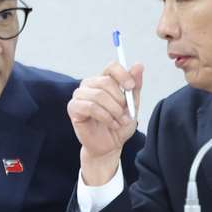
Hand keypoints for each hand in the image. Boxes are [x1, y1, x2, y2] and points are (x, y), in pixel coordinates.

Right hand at [67, 61, 143, 184]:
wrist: (110, 146)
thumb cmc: (119, 125)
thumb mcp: (133, 105)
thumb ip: (134, 86)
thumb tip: (139, 64)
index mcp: (104, 80)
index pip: (111, 67)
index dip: (123, 75)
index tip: (131, 87)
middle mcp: (90, 84)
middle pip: (106, 81)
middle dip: (120, 100)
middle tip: (125, 114)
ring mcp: (79, 95)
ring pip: (99, 95)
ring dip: (114, 111)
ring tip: (119, 121)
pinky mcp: (73, 107)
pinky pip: (91, 107)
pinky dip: (105, 117)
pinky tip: (111, 124)